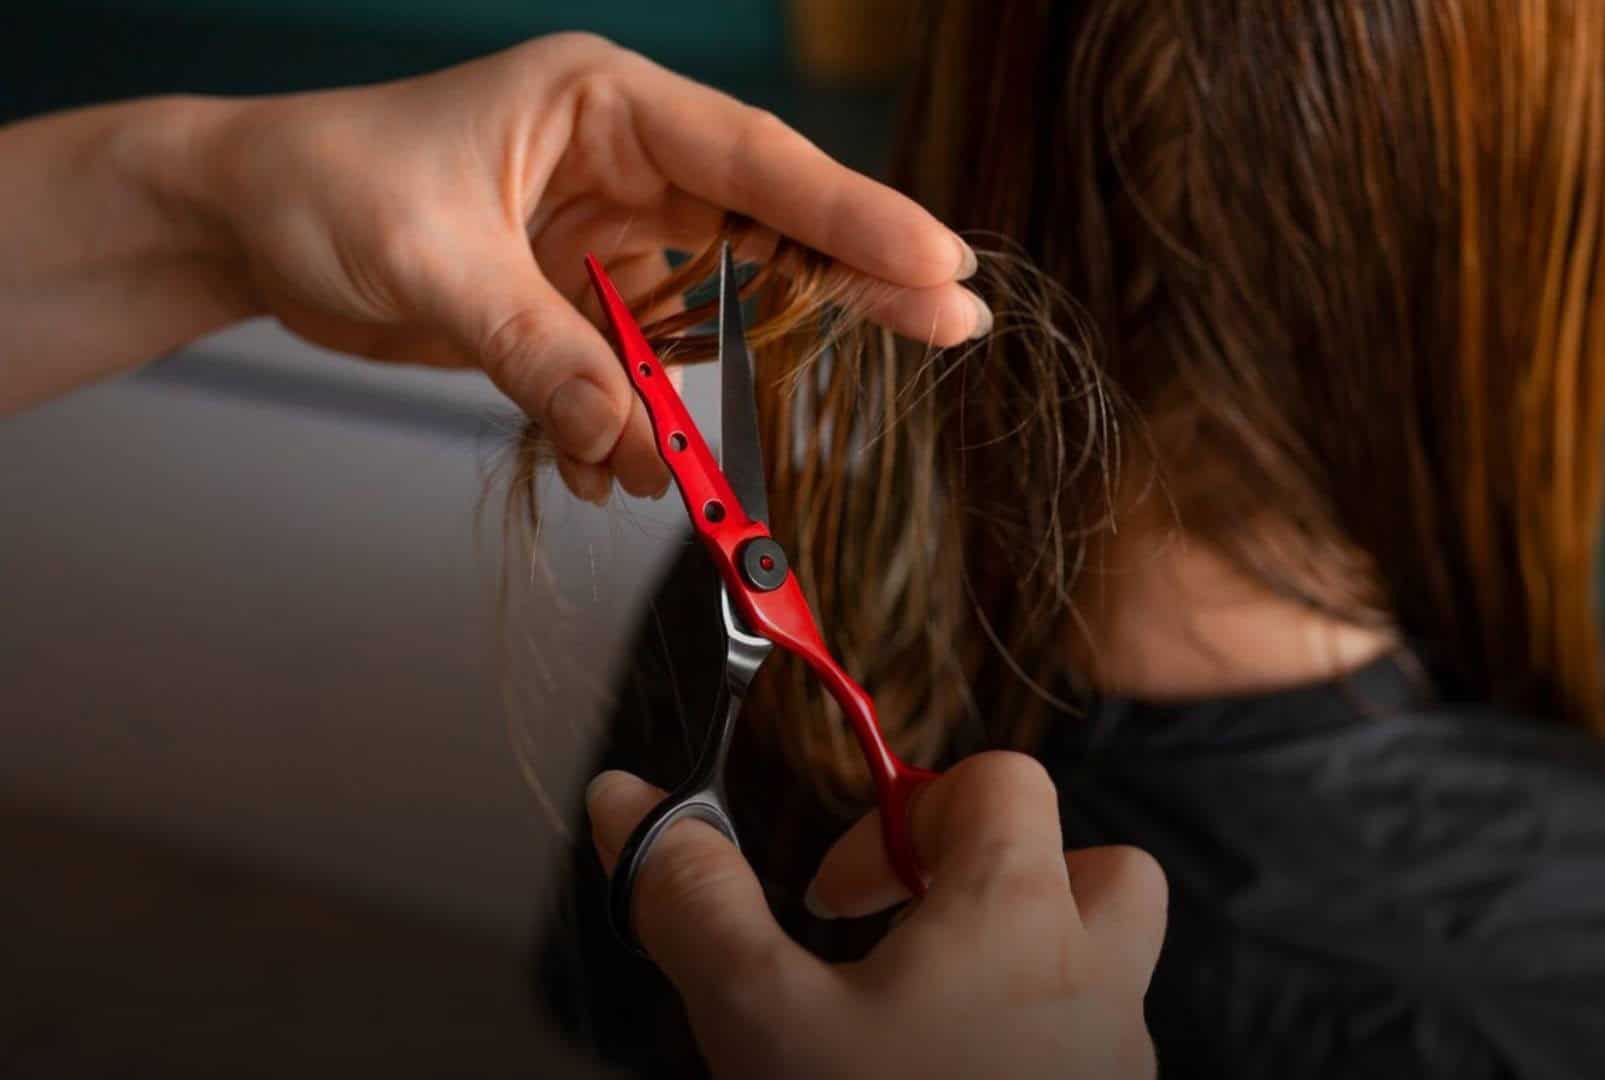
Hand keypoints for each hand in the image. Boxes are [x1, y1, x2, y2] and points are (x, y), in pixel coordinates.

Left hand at [197, 33, 985, 499]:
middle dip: (853, 281)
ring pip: (715, 311)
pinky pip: (646, 369)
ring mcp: (612, 234)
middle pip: (772, 227)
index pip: (755, 162)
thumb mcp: (432, 262)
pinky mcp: (584, 299)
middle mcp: (627, 162)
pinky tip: (613, 468)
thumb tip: (629, 445)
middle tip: (952, 323)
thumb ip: (540, 352)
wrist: (248, 221)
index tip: (934, 262)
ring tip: (694, 472)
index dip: (853, 213)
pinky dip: (638, 425)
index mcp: (607, 105)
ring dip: (709, 394)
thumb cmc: (325, 187)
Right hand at [586, 752, 1166, 1078]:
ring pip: (1113, 962)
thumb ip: (696, 902)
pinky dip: (1037, 1043)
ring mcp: (1119, 1057)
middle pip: (1094, 862)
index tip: (834, 895)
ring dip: (1033, 959)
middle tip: (916, 937)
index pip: (999, 782)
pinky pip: (1097, 1048)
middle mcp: (1096, 974)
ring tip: (931, 1014)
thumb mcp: (758, 1017)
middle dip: (1006, 878)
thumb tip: (627, 798)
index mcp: (1016, 913)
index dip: (906, 811)